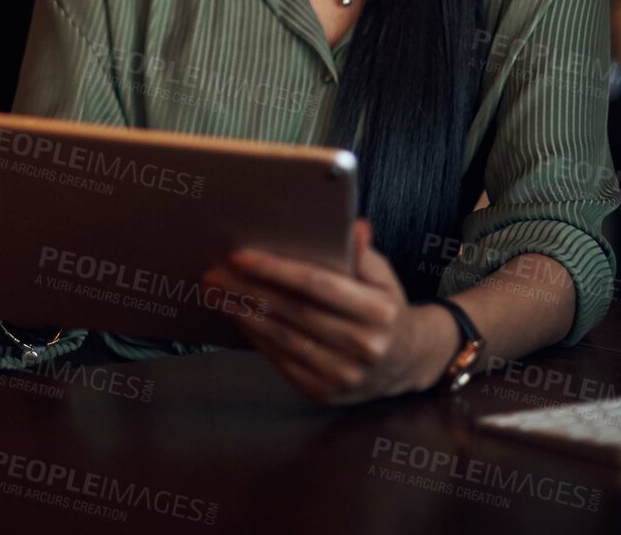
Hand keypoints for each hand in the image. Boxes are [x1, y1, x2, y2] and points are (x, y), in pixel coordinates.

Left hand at [201, 219, 458, 405]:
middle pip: (293, 312)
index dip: (276, 270)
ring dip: (244, 314)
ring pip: (283, 338)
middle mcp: (364, 347)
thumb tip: (354, 227)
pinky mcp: (326, 393)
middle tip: (214, 274)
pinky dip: (257, 339)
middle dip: (248, 291)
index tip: (241, 256)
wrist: (406, 362)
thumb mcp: (384, 277)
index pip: (318, 285)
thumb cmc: (386, 309)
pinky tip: (240, 319)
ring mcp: (344, 375)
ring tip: (216, 294)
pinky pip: (283, 361)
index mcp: (379, 312)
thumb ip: (363, 254)